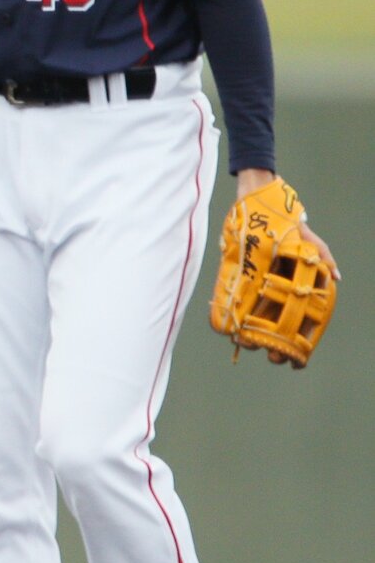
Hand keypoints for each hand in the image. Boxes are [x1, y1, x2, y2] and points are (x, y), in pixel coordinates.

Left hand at [235, 169, 339, 366]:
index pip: (301, 319)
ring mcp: (255, 283)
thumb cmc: (288, 223)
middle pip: (277, 324)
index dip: (299, 341)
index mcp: (296, 284)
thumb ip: (321, 256)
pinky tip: (228, 327)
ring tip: (248, 344)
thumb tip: (335, 277)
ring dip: (251, 333)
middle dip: (275, 344)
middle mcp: (276, 287)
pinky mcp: (236, 274)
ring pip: (254, 316)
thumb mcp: (307, 241)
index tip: (295, 360)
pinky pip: (233, 299)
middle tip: (271, 356)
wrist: (258, 202)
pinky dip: (230, 313)